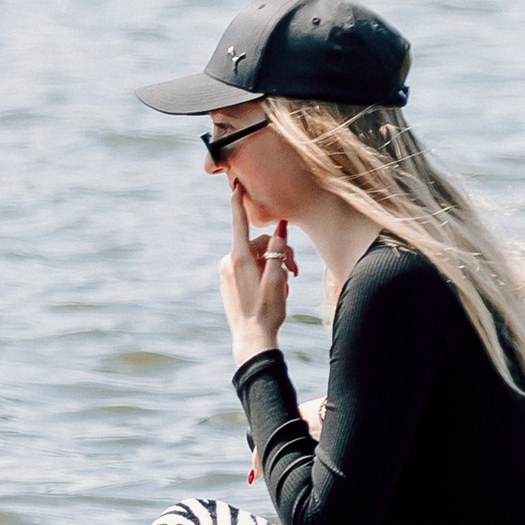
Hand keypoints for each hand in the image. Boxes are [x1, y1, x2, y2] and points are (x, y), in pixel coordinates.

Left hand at [219, 180, 294, 362]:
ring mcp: (227, 272)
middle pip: (258, 244)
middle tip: (297, 271)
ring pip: (256, 257)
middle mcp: (229, 261)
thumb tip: (280, 228)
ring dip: (275, 265)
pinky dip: (265, 273)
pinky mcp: (229, 282)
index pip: (238, 223)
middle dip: (279, 252)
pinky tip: (276, 290)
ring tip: (288, 285)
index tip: (236, 185)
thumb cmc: (267, 311)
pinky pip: (250, 268)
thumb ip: (278, 251)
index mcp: (238, 258)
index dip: (238, 202)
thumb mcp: (278, 279)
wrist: (252, 339)